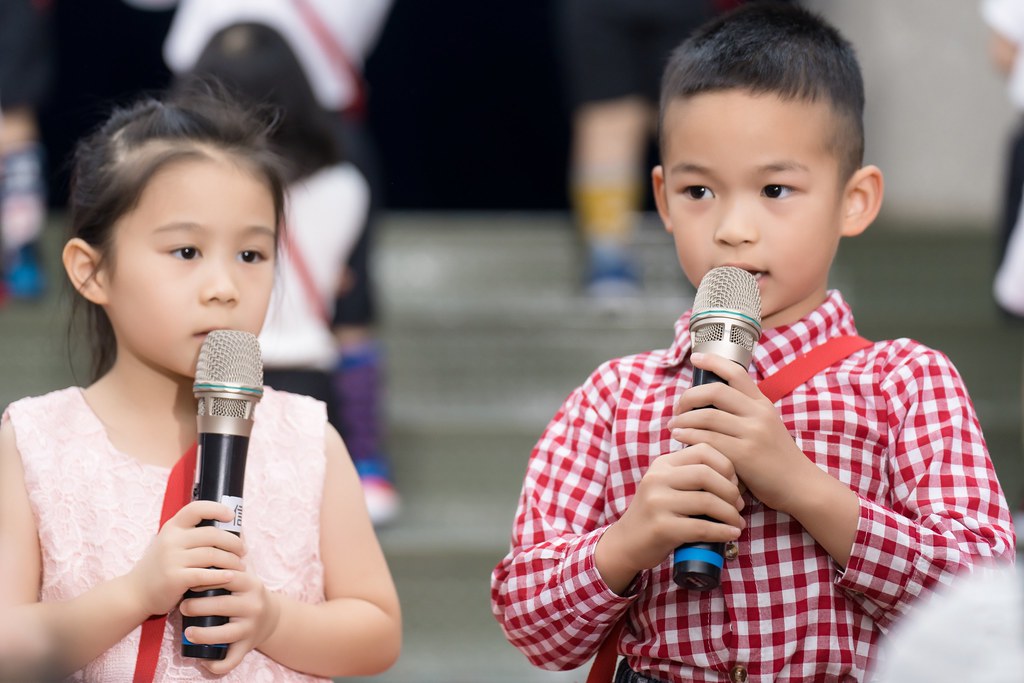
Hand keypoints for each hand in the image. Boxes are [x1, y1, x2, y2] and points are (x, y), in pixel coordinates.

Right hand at [127, 501, 243, 616]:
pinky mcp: (175, 578)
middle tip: (243, 550)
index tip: (231, 516)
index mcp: (172, 527)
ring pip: (212, 554)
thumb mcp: (171, 544)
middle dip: (233, 542)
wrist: (135, 592)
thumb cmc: (161, 567)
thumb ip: (191, 535)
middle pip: (212, 534)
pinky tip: (230, 577)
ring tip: (240, 565)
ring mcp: (172, 559)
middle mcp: (171, 540)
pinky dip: (221, 576)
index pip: (196, 509)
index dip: (216, 509)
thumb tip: (227, 527)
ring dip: (232, 560)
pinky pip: (205, 574)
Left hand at [179, 542, 280, 674]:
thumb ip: (226, 556)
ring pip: (224, 635)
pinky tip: (203, 660)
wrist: (271, 617)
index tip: (188, 580)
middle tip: (182, 606)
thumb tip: (208, 523)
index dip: (204, 579)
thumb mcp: (243, 573)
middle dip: (197, 607)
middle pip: (221, 606)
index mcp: (250, 583)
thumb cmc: (245, 592)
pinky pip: (231, 660)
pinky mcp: (248, 647)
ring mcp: (251, 627)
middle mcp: (253, 605)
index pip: (226, 577)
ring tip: (187, 631)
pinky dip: (216, 664)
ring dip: (202, 634)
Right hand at [597, 443, 744, 591]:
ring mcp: (657, 502)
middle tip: (739, 505)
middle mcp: (657, 478)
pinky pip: (701, 527)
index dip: (726, 466)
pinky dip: (723, 532)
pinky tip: (732, 534)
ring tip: (738, 523)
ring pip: (707, 501)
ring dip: (730, 514)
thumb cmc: (657, 514)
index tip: (734, 484)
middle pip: (706, 474)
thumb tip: (736, 479)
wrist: (627, 542)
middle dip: (731, 491)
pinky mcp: (661, 527)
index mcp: (662, 464)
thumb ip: (692, 475)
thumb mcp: (668, 486)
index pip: (703, 451)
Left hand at [668, 352, 816, 512]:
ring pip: (707, 416)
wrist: (799, 485)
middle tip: (677, 408)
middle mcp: (758, 414)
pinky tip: (679, 438)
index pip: (736, 372)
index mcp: (762, 403)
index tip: (695, 357)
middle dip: (689, 396)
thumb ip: (744, 413)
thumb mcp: (766, 426)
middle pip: (715, 391)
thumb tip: (708, 401)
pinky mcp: (745, 454)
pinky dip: (688, 437)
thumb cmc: (776, 457)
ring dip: (683, 420)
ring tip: (673, 425)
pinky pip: (708, 439)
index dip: (713, 361)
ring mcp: (752, 433)